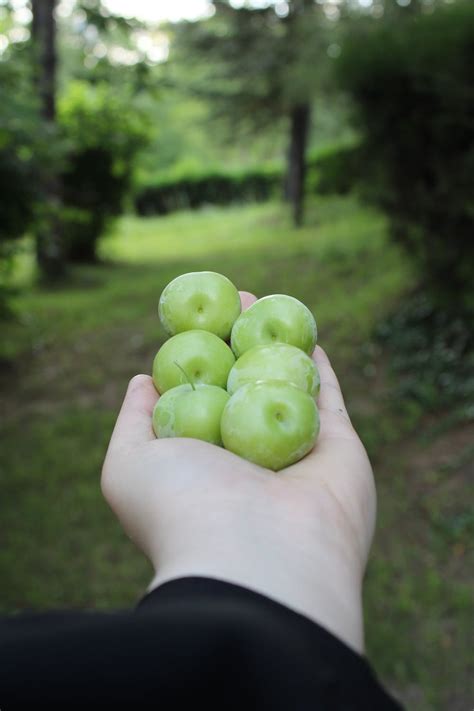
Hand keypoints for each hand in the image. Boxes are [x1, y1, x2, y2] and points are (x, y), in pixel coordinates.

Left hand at [101, 292, 375, 653]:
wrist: (257, 557)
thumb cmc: (182, 509)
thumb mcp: (129, 464)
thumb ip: (133, 422)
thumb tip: (143, 380)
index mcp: (205, 462)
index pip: (201, 397)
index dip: (197, 356)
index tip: (194, 321)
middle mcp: (250, 457)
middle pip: (245, 384)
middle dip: (238, 340)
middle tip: (234, 298)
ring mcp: (295, 453)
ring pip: (287, 386)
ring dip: (279, 344)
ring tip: (265, 302)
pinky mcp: (338, 449)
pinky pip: (328, 399)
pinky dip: (319, 368)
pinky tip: (308, 335)